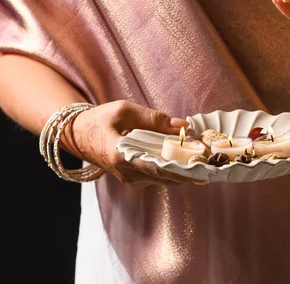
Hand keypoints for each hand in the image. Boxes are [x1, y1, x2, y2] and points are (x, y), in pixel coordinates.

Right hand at [64, 100, 206, 186]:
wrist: (76, 134)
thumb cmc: (99, 119)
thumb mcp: (124, 110)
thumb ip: (153, 118)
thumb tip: (183, 126)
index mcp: (122, 156)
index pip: (158, 168)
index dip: (182, 169)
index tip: (203, 168)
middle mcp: (127, 173)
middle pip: (166, 177)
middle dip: (190, 172)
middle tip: (213, 165)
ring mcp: (130, 179)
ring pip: (164, 180)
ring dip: (184, 172)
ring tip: (206, 163)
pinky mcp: (133, 178)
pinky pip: (158, 177)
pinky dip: (174, 171)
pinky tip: (189, 162)